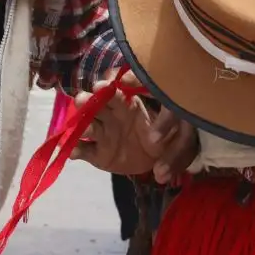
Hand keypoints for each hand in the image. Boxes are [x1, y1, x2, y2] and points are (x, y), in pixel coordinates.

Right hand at [70, 76, 198, 181]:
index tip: (109, 84)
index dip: (112, 84)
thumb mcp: (180, 139)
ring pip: (88, 124)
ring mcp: (103, 133)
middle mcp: (111, 115)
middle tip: (85, 99)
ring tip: (80, 125)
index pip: (119, 88)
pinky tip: (74, 151)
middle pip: (97, 103)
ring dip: (81, 123)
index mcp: (130, 102)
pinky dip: (78, 150)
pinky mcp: (97, 153)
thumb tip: (163, 170)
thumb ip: (175, 151)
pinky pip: (85, 150)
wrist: (157, 160)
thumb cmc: (168, 139)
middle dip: (90, 100)